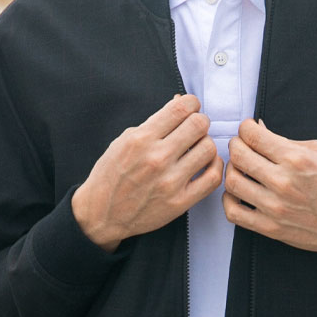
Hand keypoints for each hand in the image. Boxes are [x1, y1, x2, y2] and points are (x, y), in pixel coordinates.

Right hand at [73, 94, 223, 250]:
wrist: (102, 214)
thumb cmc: (111, 176)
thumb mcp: (124, 141)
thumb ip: (153, 123)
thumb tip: (179, 101)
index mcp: (141, 139)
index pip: (180, 108)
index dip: (191, 102)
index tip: (190, 107)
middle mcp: (157, 158)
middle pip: (199, 125)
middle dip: (200, 120)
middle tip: (195, 126)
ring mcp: (170, 182)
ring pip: (208, 148)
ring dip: (205, 143)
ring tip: (197, 147)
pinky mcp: (180, 202)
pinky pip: (213, 178)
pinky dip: (215, 166)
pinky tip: (206, 163)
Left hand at [223, 119, 316, 274]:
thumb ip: (286, 141)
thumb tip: (259, 130)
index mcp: (296, 159)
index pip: (252, 135)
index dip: (246, 128)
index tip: (248, 130)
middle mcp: (282, 181)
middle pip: (237, 155)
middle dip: (236, 145)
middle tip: (242, 146)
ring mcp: (274, 207)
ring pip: (232, 182)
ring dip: (232, 170)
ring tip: (242, 169)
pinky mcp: (270, 228)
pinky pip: (234, 213)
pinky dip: (229, 200)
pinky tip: (239, 193)